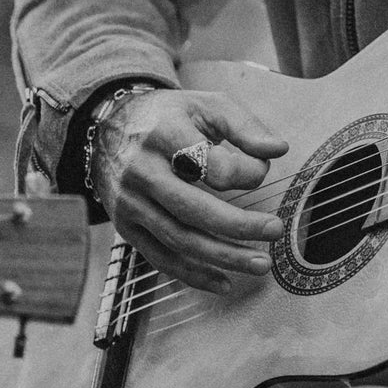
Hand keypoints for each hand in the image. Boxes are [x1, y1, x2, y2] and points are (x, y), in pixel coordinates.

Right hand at [90, 88, 288, 292]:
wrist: (108, 128)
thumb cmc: (169, 116)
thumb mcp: (207, 105)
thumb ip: (245, 126)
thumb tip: (279, 149)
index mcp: (166, 136)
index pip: (212, 165)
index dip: (246, 171)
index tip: (261, 168)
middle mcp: (143, 172)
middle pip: (193, 210)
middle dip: (239, 226)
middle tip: (275, 230)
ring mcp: (131, 203)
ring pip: (179, 239)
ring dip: (223, 257)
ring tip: (261, 264)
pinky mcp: (126, 227)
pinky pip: (161, 258)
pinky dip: (193, 274)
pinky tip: (224, 282)